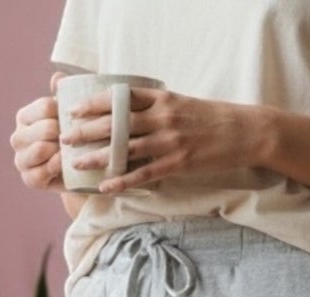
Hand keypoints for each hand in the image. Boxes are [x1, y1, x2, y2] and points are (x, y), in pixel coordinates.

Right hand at [10, 71, 73, 191]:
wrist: (79, 171)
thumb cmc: (75, 137)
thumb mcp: (71, 115)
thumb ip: (63, 94)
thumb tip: (57, 77)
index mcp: (25, 116)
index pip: (46, 107)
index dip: (65, 113)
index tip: (78, 119)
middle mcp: (18, 137)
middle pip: (45, 128)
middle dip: (64, 134)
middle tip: (78, 139)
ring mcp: (20, 159)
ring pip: (40, 149)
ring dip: (60, 151)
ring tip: (72, 151)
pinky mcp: (28, 179)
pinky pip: (42, 171)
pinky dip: (56, 167)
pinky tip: (66, 164)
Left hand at [57, 85, 257, 192]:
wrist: (245, 131)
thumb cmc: (212, 119)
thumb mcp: (181, 103)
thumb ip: (155, 108)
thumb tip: (130, 114)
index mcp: (161, 98)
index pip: (120, 97)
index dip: (94, 104)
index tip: (74, 109)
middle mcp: (161, 117)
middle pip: (116, 122)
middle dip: (86, 130)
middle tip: (64, 137)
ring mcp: (169, 140)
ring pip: (124, 148)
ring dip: (97, 156)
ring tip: (75, 162)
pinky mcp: (177, 162)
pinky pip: (143, 173)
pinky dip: (122, 180)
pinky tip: (105, 186)